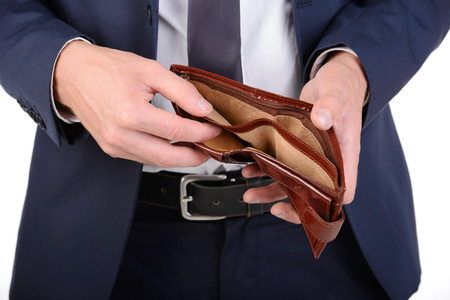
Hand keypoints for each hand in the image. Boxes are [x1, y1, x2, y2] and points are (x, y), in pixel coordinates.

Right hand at [54, 41, 220, 166]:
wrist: (73, 75)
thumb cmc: (106, 69)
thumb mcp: (150, 70)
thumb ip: (181, 91)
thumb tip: (203, 109)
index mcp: (131, 114)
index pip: (178, 131)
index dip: (202, 132)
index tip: (214, 128)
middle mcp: (121, 136)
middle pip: (170, 157)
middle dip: (195, 156)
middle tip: (210, 149)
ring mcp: (115, 146)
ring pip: (157, 162)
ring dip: (180, 158)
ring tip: (196, 147)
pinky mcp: (112, 149)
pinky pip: (143, 158)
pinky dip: (161, 155)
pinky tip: (172, 146)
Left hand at [242, 51, 366, 222]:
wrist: (332, 77)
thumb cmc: (342, 87)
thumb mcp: (337, 93)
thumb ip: (331, 105)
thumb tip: (321, 118)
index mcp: (345, 154)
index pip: (344, 192)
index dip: (327, 208)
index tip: (307, 211)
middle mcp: (328, 161)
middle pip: (312, 195)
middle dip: (290, 205)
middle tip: (270, 209)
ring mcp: (311, 155)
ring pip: (292, 182)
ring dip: (270, 190)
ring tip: (250, 194)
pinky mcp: (297, 147)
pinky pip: (280, 164)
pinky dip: (263, 169)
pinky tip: (248, 168)